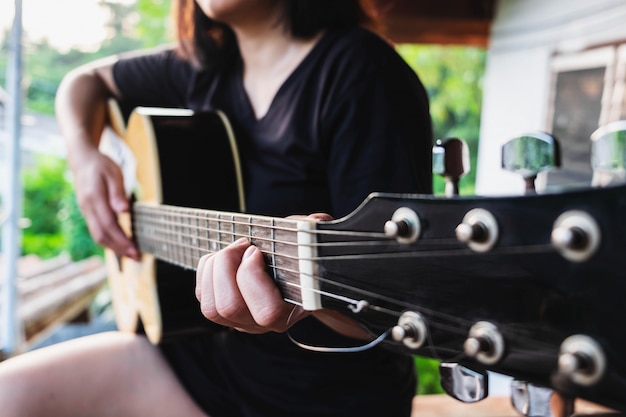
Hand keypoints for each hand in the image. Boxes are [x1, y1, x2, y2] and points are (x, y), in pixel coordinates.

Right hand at [72, 148, 138, 259]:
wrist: (82, 161)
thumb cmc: (101, 166)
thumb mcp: (114, 173)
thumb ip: (118, 192)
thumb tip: (123, 210)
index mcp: (94, 198)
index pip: (108, 225)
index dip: (122, 239)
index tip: (135, 249)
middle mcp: (87, 208)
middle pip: (102, 235)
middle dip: (119, 249)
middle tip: (137, 257)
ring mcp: (86, 211)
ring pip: (98, 236)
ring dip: (114, 248)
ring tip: (131, 255)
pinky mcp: (88, 213)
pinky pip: (97, 231)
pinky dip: (109, 241)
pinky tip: (121, 245)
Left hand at [195, 238, 309, 332]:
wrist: (293, 270)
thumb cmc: (300, 254)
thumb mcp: (311, 240)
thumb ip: (314, 231)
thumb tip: (315, 220)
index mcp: (291, 310)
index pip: (267, 312)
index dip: (253, 278)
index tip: (256, 251)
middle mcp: (263, 323)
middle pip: (230, 307)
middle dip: (227, 266)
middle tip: (242, 245)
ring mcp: (241, 321)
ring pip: (211, 307)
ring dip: (214, 269)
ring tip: (231, 250)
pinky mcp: (222, 312)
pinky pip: (202, 297)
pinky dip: (205, 271)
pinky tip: (221, 256)